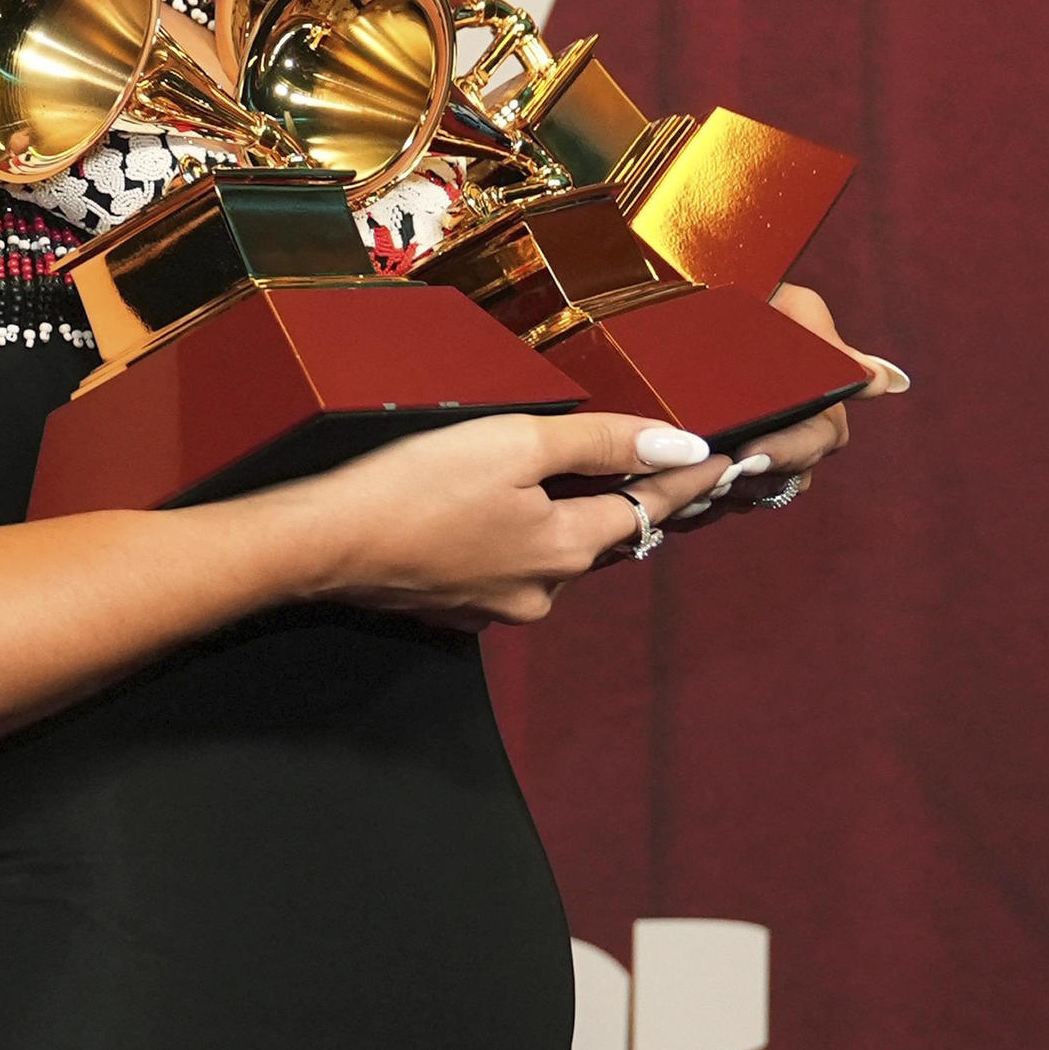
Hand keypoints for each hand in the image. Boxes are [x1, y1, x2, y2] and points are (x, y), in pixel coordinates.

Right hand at [274, 410, 736, 630]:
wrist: (323, 541)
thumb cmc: (416, 484)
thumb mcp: (515, 443)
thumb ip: (602, 444)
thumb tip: (681, 447)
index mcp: (565, 548)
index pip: (645, 509)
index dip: (686, 481)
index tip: (725, 460)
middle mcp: (541, 590)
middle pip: (598, 537)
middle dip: (622, 501)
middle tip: (651, 463)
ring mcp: (495, 607)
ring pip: (547, 555)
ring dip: (560, 520)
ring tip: (559, 479)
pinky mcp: (452, 606)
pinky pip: (501, 568)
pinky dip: (509, 539)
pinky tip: (486, 511)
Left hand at [662, 281, 906, 533]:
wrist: (702, 292)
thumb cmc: (757, 300)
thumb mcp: (793, 310)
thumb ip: (831, 347)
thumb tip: (886, 382)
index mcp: (815, 406)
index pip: (820, 442)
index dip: (791, 452)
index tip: (754, 454)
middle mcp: (787, 435)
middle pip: (788, 477)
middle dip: (757, 478)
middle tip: (718, 471)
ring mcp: (750, 452)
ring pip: (753, 494)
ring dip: (728, 491)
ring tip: (694, 481)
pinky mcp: (710, 464)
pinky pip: (711, 498)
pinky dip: (697, 498)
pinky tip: (676, 491)